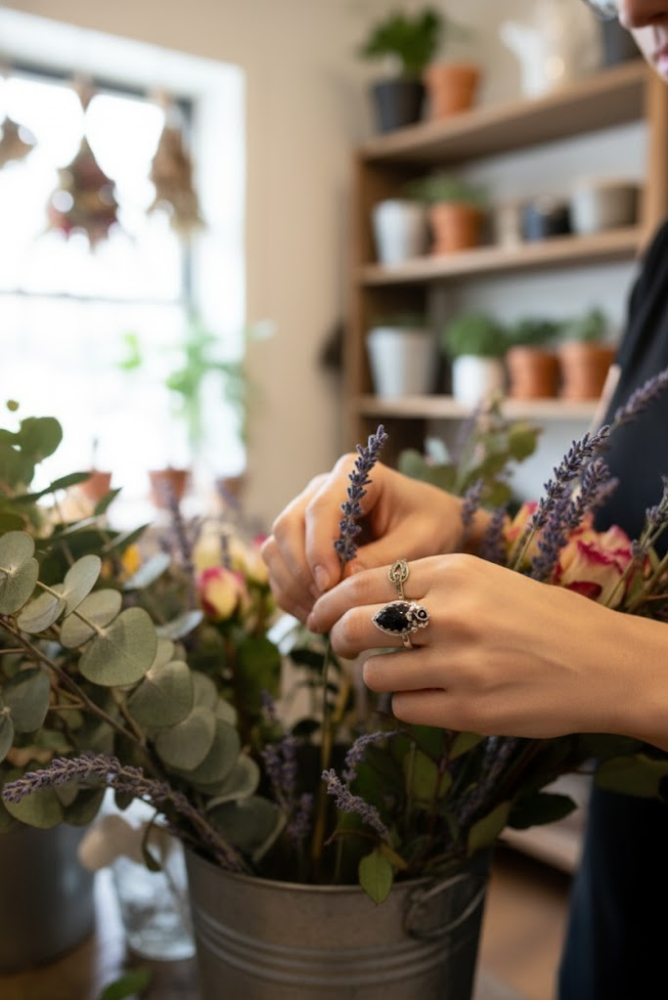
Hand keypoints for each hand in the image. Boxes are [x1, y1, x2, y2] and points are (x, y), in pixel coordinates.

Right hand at [261, 454, 476, 621]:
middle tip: (326, 605)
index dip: (318, 549)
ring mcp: (308, 513)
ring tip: (323, 614)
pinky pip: (280, 566)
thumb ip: (384, 559)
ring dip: (292, 585)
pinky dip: (291, 593)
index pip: (319, 508)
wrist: (436, 526)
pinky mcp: (303, 540)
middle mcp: (323, 489)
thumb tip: (343, 581)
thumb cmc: (434, 525)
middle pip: (288, 526)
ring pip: (277, 547)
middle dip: (301, 570)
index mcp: (355, 476)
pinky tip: (317, 614)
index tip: (329, 584)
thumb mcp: (421, 541)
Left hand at [307, 553, 658, 741]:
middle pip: (354, 628)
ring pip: (375, 675)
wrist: (603, 663)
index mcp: (453, 572)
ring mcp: (459, 665)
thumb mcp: (484, 579)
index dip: (329, 602)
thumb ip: (426, 585)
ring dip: (379, 676)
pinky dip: (409, 704)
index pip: (361, 584)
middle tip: (341, 645)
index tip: (318, 614)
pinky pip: (405, 710)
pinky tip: (434, 694)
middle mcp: (451, 614)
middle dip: (337, 639)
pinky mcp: (469, 711)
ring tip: (405, 672)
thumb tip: (358, 603)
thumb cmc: (540, 616)